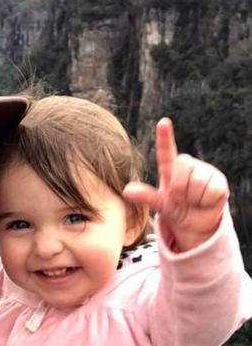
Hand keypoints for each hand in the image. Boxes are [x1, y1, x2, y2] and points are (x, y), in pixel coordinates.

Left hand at [122, 117, 228, 251]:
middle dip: (179, 187)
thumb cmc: (175, 209)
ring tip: (193, 200)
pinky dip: (205, 201)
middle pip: (183, 166)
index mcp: (169, 169)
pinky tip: (205, 201)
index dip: (165, 136)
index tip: (163, 122)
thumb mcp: (159, 204)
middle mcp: (188, 165)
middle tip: (180, 197)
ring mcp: (205, 172)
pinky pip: (211, 190)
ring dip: (193, 197)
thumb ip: (146, 196)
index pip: (166, 150)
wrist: (196, 223)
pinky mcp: (219, 181)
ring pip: (198, 180)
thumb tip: (126, 191)